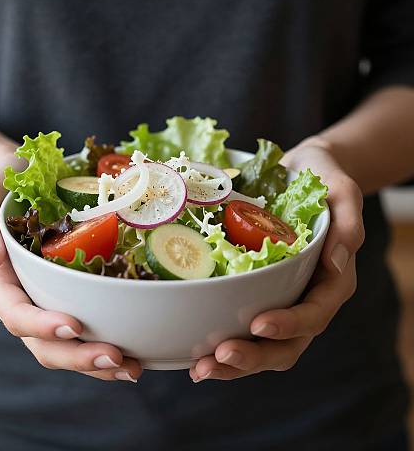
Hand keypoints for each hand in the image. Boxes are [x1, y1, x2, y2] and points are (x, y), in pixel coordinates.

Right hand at [0, 152, 141, 381]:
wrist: (22, 183)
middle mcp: (21, 300)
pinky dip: (104, 347)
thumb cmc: (4, 185)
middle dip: (78, 356)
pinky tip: (132, 353)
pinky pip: (83, 334)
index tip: (73, 326)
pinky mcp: (66, 301)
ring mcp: (45, 304)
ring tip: (132, 368)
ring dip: (97, 364)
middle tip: (115, 358)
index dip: (42, 325)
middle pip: (43, 343)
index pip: (16, 312)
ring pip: (65, 348)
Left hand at [190, 139, 364, 381]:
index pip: (314, 313)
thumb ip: (348, 222)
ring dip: (233, 362)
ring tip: (199, 368)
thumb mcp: (341, 191)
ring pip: (263, 346)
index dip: (289, 324)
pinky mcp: (259, 295)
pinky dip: (220, 344)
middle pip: (286, 344)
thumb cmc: (323, 179)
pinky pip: (242, 327)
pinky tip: (194, 352)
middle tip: (216, 358)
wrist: (300, 175)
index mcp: (331, 282)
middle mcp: (306, 299)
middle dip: (253, 356)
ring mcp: (281, 301)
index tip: (258, 324)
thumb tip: (337, 261)